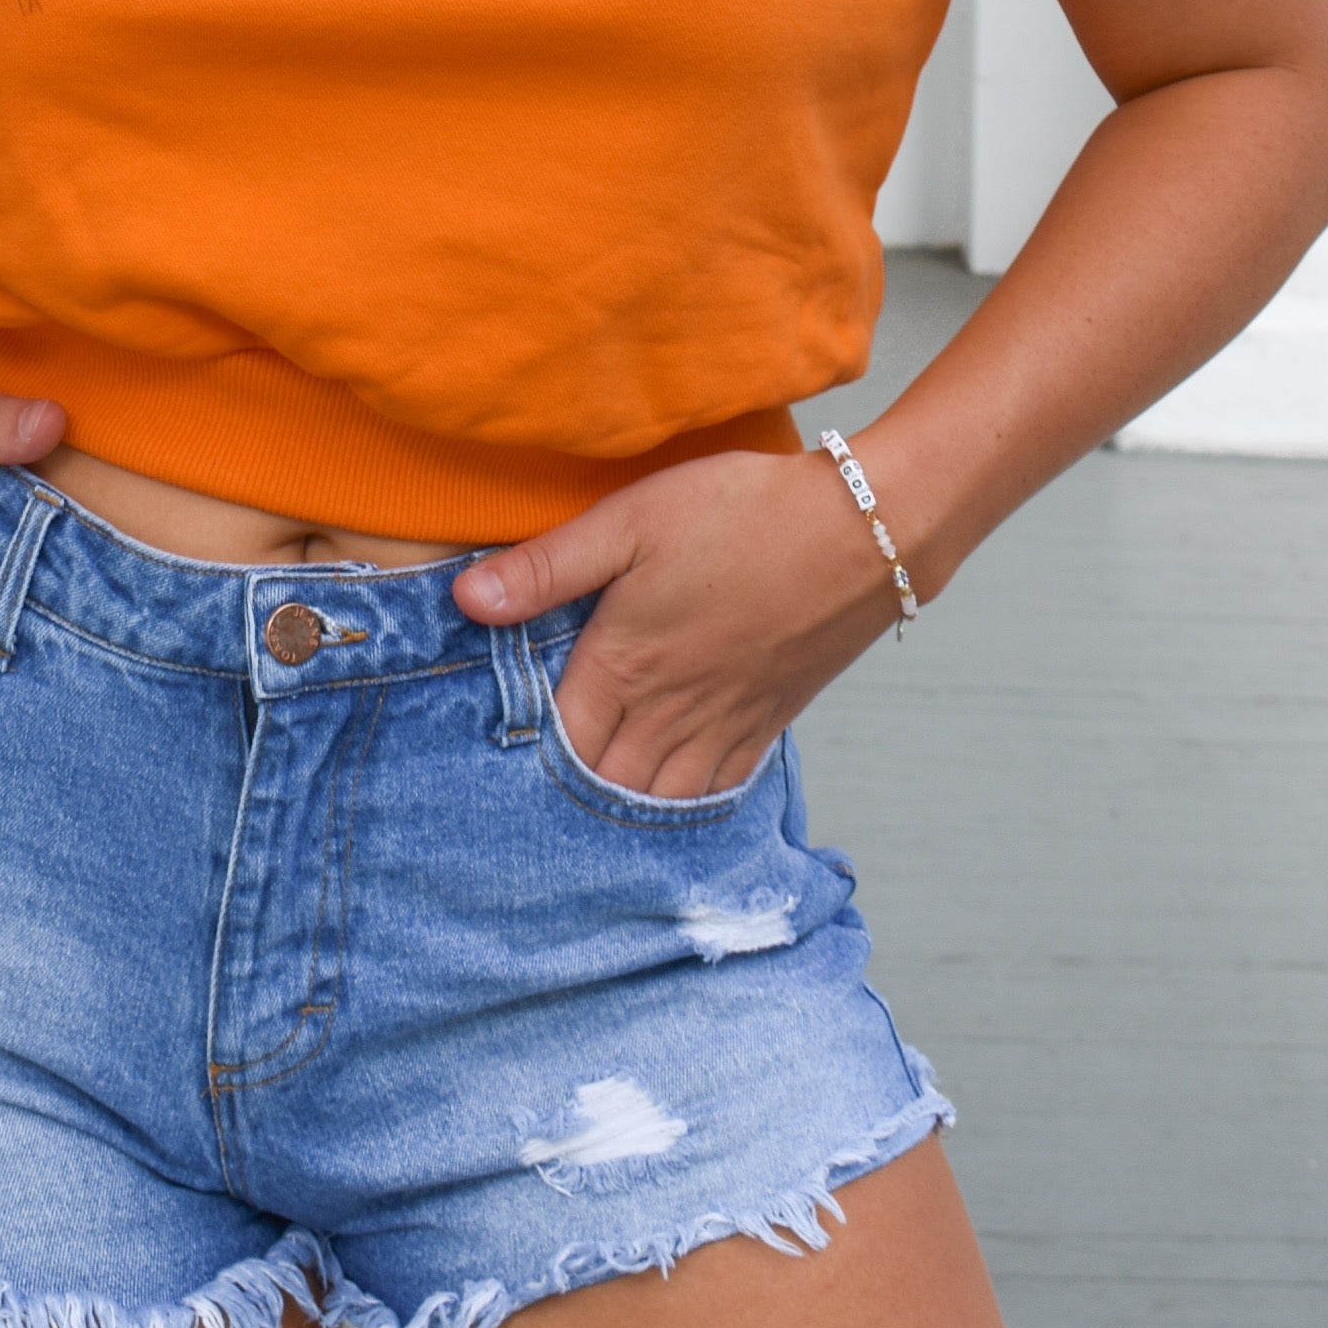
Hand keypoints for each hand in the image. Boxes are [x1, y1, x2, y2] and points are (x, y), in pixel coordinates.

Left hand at [453, 448, 900, 798]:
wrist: (863, 530)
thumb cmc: (742, 512)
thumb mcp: (631, 521)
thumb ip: (547, 567)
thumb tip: (464, 600)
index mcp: (625, 665)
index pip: (558, 742)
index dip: (525, 759)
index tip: (495, 765)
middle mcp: (671, 710)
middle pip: (605, 785)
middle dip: (568, 796)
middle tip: (534, 801)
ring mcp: (726, 722)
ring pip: (660, 799)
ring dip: (624, 810)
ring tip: (593, 815)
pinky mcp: (771, 718)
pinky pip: (719, 789)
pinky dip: (687, 806)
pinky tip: (673, 799)